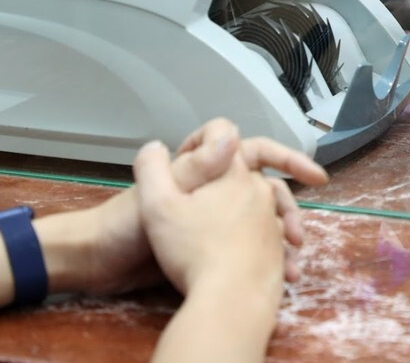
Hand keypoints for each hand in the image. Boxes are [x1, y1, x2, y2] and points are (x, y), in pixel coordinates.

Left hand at [43, 119, 326, 295]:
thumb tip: (230, 134)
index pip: (253, 151)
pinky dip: (263, 258)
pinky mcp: (206, 244)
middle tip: (301, 231)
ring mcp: (211, 216)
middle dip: (287, 208)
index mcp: (203, 169)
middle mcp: (212, 188)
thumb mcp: (163, 195)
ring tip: (288, 260)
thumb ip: (196, 166)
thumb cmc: (123, 226)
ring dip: (278, 236)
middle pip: (264, 188)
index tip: (310, 174)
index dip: (284, 158)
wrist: (99, 266)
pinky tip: (272, 275)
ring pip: (259, 219)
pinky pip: (247, 245)